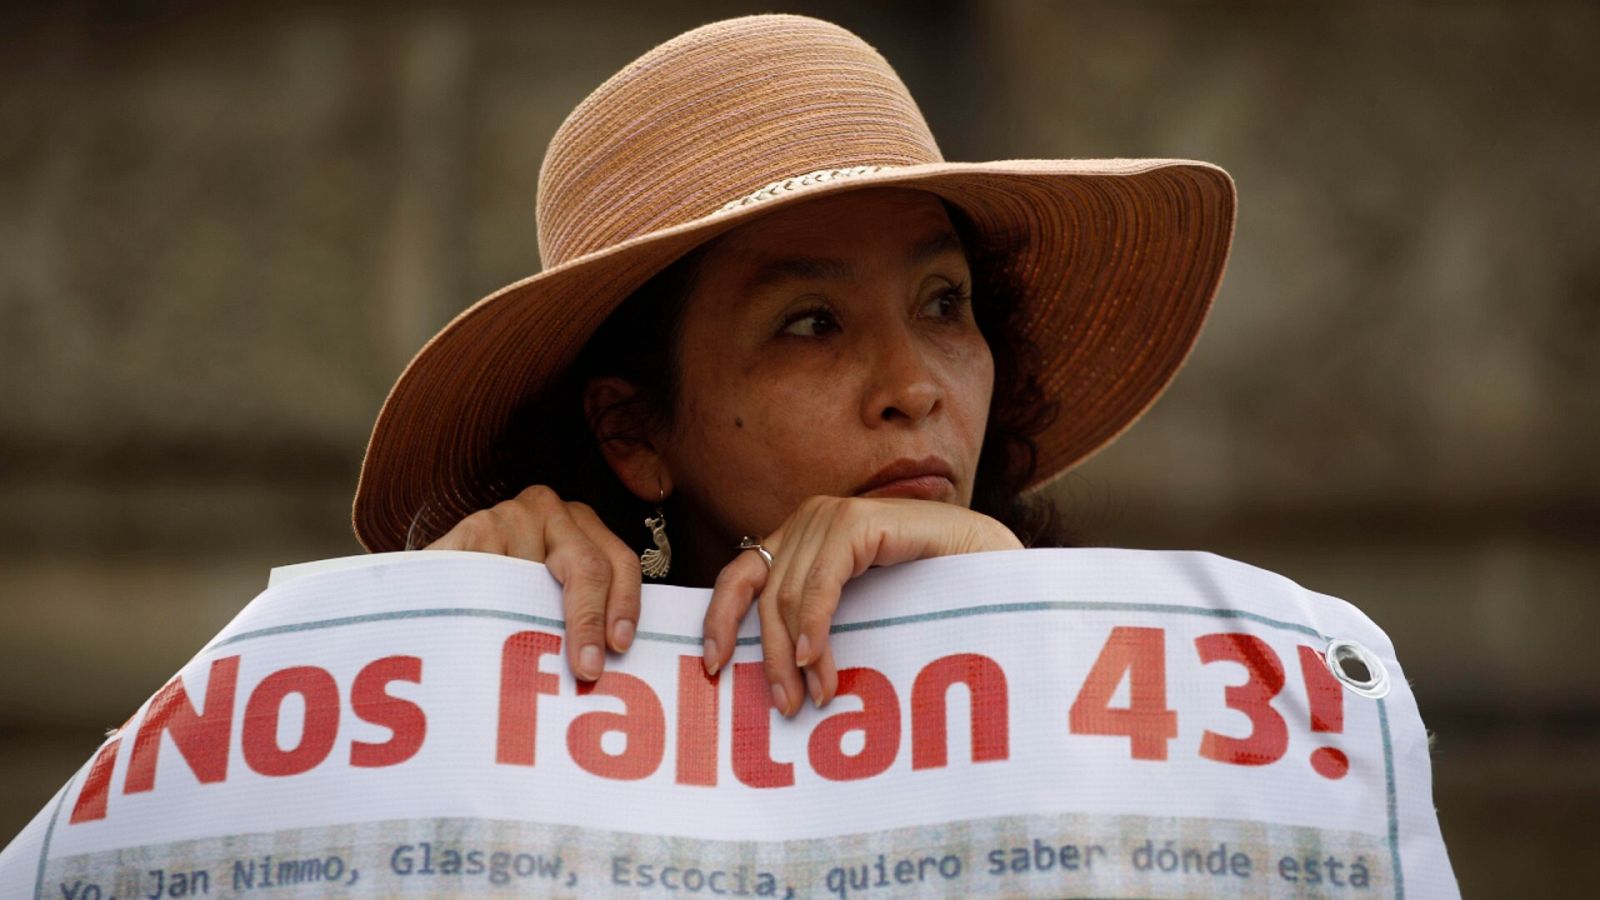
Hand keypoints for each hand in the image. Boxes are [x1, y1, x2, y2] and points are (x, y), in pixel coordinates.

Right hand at [426, 485, 639, 681]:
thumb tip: (605, 667)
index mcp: (582, 525)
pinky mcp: (474, 528)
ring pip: (536, 581)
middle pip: (589, 567)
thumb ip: (577, 615)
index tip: (619, 647)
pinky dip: (492, 612)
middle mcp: (551, 510)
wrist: (440, 578)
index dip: (626, 606)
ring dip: (531, 624)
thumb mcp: (547, 594)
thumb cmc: (504, 592)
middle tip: (587, 669)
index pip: (620, 562)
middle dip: (590, 622)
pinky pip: (493, 578)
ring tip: (523, 660)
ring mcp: (512, 515)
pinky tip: (485, 635)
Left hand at [700, 497, 1021, 716]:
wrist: (998, 566)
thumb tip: (772, 673)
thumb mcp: (860, 610)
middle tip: (782, 704)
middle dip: (768, 654)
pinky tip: (820, 660)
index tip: (714, 668)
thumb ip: (816, 622)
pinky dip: (816, 624)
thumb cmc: (933, 594)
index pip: (740, 575)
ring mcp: (833, 515)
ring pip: (788, 594)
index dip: (720, 620)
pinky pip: (822, 582)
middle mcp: (811, 519)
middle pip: (762, 593)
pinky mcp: (859, 522)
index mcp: (803, 537)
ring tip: (814, 695)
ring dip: (797, 653)